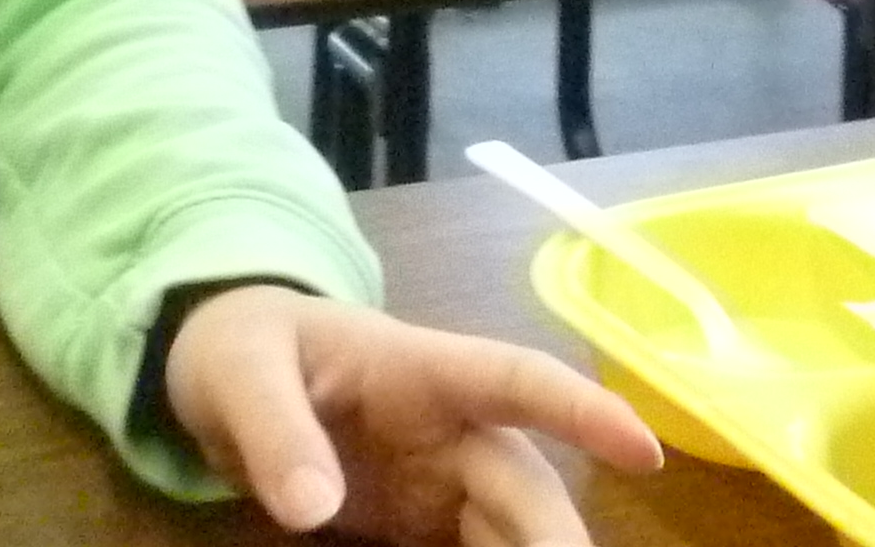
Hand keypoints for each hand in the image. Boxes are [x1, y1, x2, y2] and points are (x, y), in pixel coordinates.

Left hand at [160, 285, 658, 546]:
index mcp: (424, 370)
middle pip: (525, 487)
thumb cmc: (245, 346)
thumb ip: (276, 432)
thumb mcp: (239, 373)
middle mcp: (452, 430)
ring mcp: (441, 483)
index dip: (581, 411)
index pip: (516, 381)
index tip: (643, 451)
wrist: (231, 371)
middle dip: (557, 543)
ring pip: (512, 533)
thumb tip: (316, 509)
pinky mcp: (420, 527)